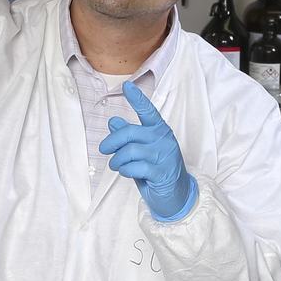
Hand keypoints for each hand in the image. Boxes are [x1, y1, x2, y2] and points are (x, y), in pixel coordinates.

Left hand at [100, 81, 197, 220]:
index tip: (126, 86)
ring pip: (130, 151)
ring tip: (116, 165)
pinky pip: (135, 167)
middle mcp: (164, 139)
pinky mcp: (161, 173)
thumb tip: (113, 121)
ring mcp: (164, 156)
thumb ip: (129, 136)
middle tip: (104, 149)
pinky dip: (125, 170)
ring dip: (117, 160)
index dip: (137, 99)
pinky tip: (126, 172)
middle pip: (130, 133)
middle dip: (112, 142)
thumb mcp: (141, 151)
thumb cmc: (156, 169)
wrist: (176, 194)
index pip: (148, 111)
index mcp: (159, 130)